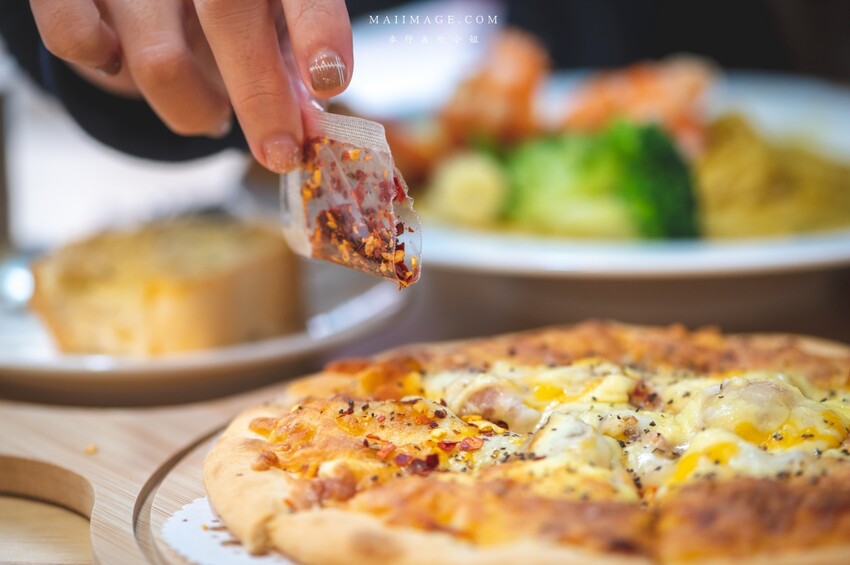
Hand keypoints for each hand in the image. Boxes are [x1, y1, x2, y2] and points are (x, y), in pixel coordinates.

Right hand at [28, 0, 352, 172]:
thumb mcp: (270, 27)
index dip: (317, 27)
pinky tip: (122, 63)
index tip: (330, 80)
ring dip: (196, 110)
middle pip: (226, 15)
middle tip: (282, 153)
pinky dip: (103, 65)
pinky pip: (74, 39)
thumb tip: (310, 127)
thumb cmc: (227, 12)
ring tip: (214, 113)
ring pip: (159, 59)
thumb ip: (293, 68)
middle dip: (261, 99)